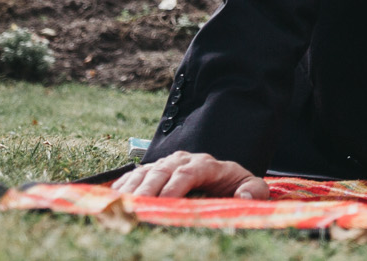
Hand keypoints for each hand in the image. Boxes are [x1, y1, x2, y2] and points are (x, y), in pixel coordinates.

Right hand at [111, 152, 269, 198]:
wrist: (223, 180)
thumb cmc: (235, 187)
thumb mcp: (251, 188)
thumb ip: (253, 191)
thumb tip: (243, 195)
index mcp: (208, 164)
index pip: (190, 171)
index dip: (176, 186)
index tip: (166, 202)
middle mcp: (185, 160)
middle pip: (163, 170)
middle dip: (149, 188)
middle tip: (136, 207)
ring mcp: (167, 165)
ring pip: (146, 171)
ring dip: (132, 187)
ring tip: (120, 204)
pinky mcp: (153, 172)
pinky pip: (135, 175)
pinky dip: (123, 185)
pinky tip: (113, 196)